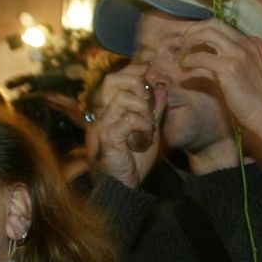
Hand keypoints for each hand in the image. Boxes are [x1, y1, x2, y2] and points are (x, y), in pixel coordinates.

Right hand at [91, 66, 160, 187]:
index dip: (133, 73)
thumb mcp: (150, 131)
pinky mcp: (107, 138)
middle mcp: (101, 115)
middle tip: (150, 102)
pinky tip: (144, 139)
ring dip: (143, 109)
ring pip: (122, 98)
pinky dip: (142, 126)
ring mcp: (102, 125)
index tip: (151, 76)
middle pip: (111, 80)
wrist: (125, 188)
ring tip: (148, 126)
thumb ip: (154, 110)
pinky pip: (128, 120)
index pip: (115, 79)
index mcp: (109, 111)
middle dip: (137, 85)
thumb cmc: (134, 162)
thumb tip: (160, 86)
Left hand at [169, 22, 261, 174]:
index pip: (226, 27)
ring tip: (182, 53)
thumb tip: (214, 59)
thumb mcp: (255, 73)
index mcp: (256, 44)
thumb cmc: (261, 101)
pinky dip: (189, 60)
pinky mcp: (229, 68)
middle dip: (195, 30)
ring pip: (207, 33)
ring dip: (190, 41)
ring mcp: (240, 54)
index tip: (195, 40)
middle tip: (184, 42)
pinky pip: (201, 57)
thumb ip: (240, 62)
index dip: (206, 31)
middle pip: (215, 24)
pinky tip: (185, 66)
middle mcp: (249, 44)